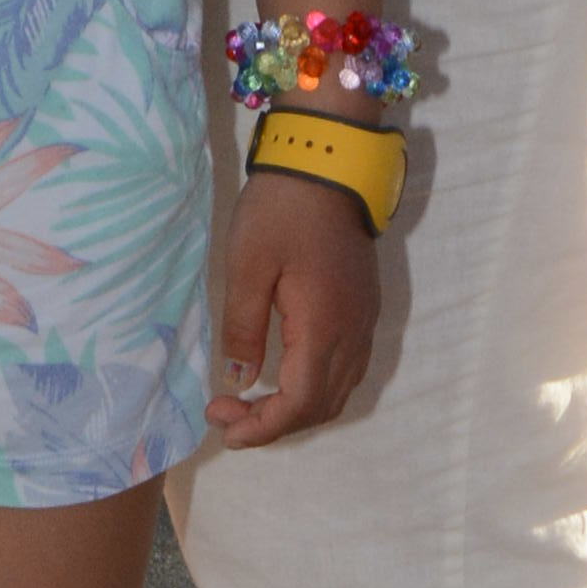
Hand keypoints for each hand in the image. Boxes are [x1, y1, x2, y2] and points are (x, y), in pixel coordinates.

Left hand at [206, 161, 381, 444]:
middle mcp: (353, 333)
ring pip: (338, 392)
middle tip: (227, 413)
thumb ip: (242, 329)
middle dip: (273, 424)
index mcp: (324, 327)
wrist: (326, 160)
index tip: (222, 424)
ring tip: (251, 402)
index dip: (262, 427)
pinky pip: (347, 369)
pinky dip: (316, 389)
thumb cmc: (281, 208)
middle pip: (321, 407)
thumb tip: (239, 383)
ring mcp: (364, 321)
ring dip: (297, 409)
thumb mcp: (247, 265)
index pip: (300, 404)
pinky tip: (285, 376)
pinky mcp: (365, 307)